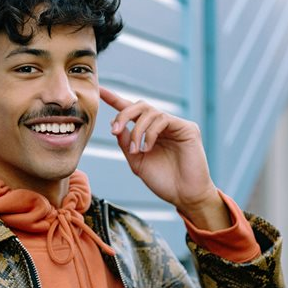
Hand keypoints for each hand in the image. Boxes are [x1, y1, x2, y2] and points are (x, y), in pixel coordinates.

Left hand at [100, 86, 230, 229]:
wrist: (184, 196)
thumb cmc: (163, 181)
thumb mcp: (137, 162)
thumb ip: (126, 143)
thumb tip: (115, 126)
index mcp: (149, 132)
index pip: (131, 111)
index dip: (114, 99)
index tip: (99, 90)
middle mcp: (162, 125)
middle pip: (139, 105)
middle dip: (123, 115)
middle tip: (114, 130)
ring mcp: (175, 125)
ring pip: (149, 111)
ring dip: (137, 130)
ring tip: (136, 150)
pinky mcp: (188, 128)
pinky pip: (163, 119)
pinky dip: (150, 133)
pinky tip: (148, 148)